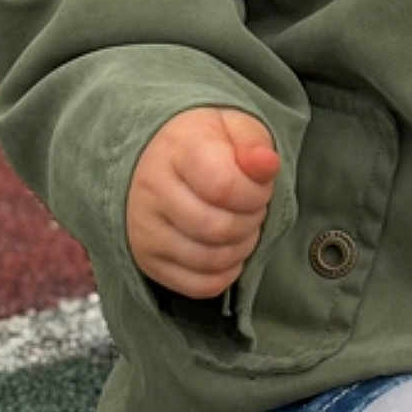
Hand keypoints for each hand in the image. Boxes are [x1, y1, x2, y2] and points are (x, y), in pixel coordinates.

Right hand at [126, 107, 279, 297]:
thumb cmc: (203, 141)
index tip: (258, 185)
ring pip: (209, 260)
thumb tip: (268, 164)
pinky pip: (196, 286)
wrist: (154, 155)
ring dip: (240, 248)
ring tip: (241, 225)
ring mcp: (144, 229)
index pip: (224, 186)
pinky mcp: (146, 260)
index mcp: (177, 149)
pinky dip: (224, 274)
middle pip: (219, 228)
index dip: (255, 193)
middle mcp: (152, 189)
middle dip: (251, 221)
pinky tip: (228, 250)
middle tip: (252, 207)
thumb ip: (254, 144)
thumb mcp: (234, 126)